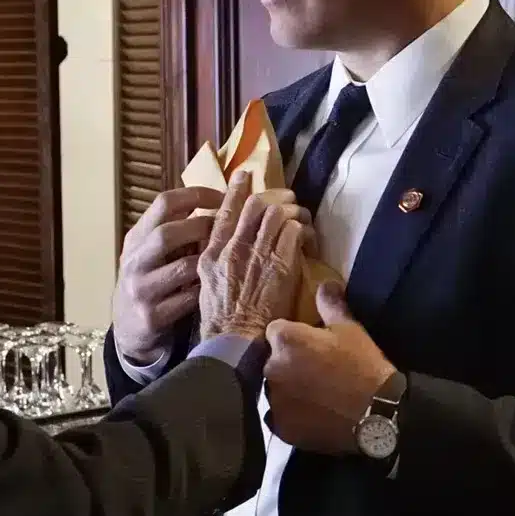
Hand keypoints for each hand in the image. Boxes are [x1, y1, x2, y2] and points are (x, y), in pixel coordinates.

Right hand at [111, 184, 228, 362]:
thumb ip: (175, 230)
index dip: (197, 195)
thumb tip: (217, 201)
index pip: (164, 203)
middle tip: (228, 230)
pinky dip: (206, 291)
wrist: (129, 330)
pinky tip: (217, 288)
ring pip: (181, 268)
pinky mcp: (150, 316)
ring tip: (226, 259)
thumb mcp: (152, 253)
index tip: (224, 197)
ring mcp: (140, 289)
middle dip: (203, 228)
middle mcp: (134, 261)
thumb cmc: (151, 282)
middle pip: (167, 233)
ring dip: (208, 262)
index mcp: (136, 238)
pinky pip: (187, 299)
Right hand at [197, 170, 310, 342]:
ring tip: (300, 216)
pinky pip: (294, 233)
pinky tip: (307, 238)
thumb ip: (216, 260)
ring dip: (292, 212)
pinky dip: (303, 231)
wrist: (234, 340)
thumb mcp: (207, 284)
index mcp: (211, 253)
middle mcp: (232, 248)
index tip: (244, 176)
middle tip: (286, 197)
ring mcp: (256, 255)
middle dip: (273, 196)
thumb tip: (226, 243)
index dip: (236, 190)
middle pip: (254, 206)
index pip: (223, 211)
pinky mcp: (280, 265)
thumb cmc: (220, 319)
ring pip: (277, 215)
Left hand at [262, 282, 396, 453]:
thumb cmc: (364, 365)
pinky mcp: (280, 426)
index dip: (293, 338)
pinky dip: (291, 415)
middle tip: (315, 373)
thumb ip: (331, 305)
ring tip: (315, 397)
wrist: (378, 414)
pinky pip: (279, 416)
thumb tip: (326, 283)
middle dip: (287, 364)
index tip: (311, 347)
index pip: (275, 332)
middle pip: (271, 361)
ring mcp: (274, 399)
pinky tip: (312, 415)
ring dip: (287, 390)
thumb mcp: (350, 329)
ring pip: (274, 389)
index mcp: (284, 339)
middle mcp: (270, 367)